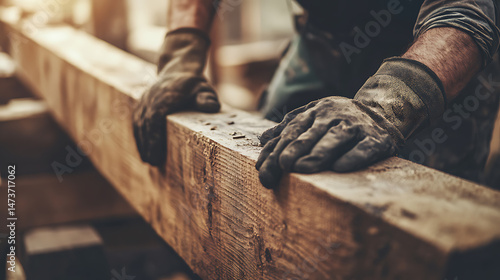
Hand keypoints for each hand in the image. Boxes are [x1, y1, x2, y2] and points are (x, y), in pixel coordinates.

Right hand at [133, 28, 219, 165]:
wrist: (178, 67)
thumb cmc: (194, 83)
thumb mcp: (204, 88)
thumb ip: (207, 98)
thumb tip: (211, 106)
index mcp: (165, 96)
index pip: (155, 118)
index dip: (154, 137)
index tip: (156, 154)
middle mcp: (151, 97)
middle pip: (145, 124)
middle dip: (147, 144)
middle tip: (153, 163)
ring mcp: (144, 99)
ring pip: (139, 122)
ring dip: (141, 141)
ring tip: (148, 160)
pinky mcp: (141, 102)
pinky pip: (136, 119)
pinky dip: (138, 134)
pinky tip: (143, 148)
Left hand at [256, 97, 398, 187]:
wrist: (382, 111)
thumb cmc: (339, 121)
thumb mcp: (314, 117)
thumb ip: (289, 127)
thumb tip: (262, 139)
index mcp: (315, 111)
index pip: (291, 131)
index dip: (276, 150)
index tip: (263, 169)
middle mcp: (334, 115)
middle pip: (310, 134)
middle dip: (294, 151)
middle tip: (282, 166)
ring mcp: (356, 125)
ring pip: (335, 138)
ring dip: (318, 153)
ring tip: (302, 168)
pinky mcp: (376, 138)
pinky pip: (364, 148)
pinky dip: (353, 157)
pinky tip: (339, 168)